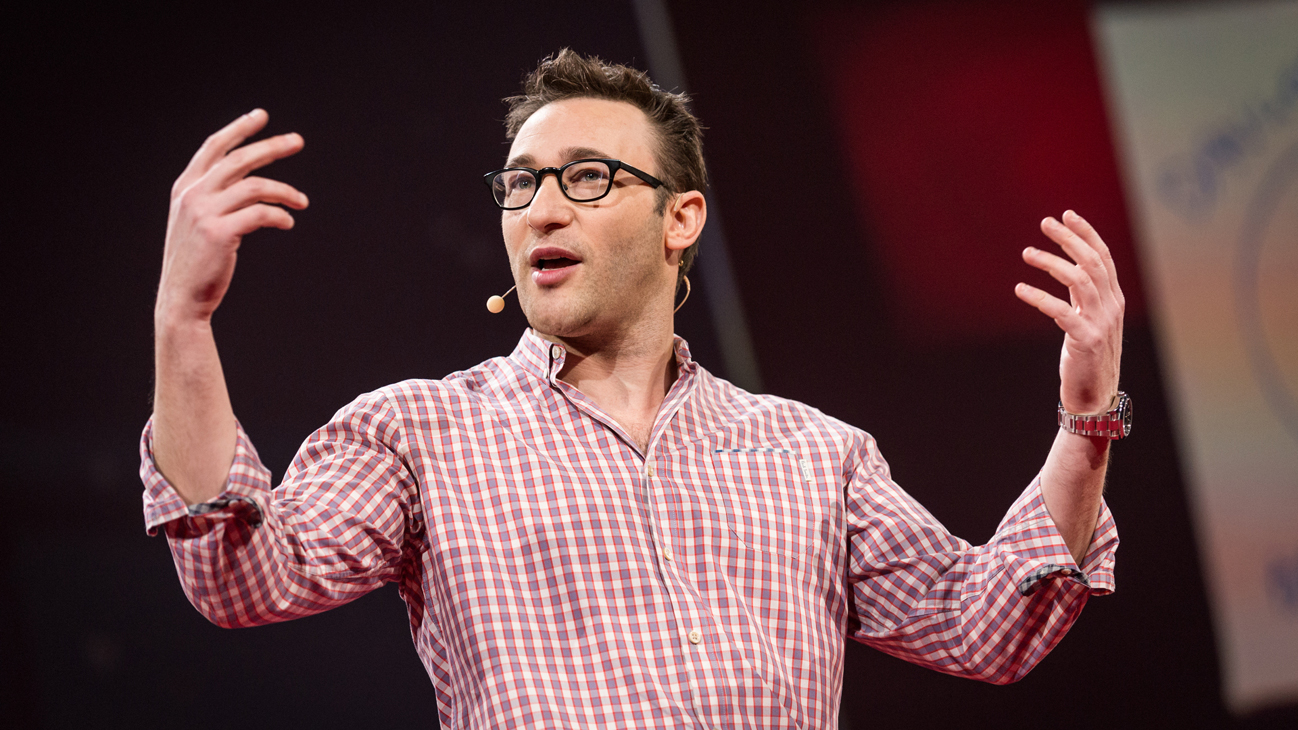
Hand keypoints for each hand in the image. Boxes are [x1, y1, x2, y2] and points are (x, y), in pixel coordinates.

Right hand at [156, 109, 307, 323]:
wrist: (181, 298)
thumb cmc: (197, 262)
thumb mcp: (196, 222)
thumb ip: (214, 198)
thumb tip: (250, 184)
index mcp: (185, 187)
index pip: (214, 147)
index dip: (239, 129)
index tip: (262, 115)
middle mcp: (192, 194)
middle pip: (239, 159)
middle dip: (271, 146)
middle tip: (298, 141)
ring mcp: (203, 212)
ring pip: (254, 186)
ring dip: (284, 190)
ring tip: (302, 201)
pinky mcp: (219, 233)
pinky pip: (260, 214)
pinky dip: (279, 215)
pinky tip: (288, 222)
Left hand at [1016, 210, 1124, 415]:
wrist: (1094, 397)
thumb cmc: (1087, 357)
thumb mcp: (1089, 319)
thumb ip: (1084, 295)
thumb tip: (1069, 268)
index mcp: (1113, 299)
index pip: (1103, 257)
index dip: (1086, 233)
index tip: (1067, 214)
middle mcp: (1111, 307)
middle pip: (1092, 262)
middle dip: (1069, 239)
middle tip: (1045, 223)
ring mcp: (1101, 323)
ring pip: (1079, 281)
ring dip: (1051, 263)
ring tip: (1027, 253)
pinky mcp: (1085, 340)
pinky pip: (1061, 311)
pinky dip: (1039, 297)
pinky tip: (1020, 288)